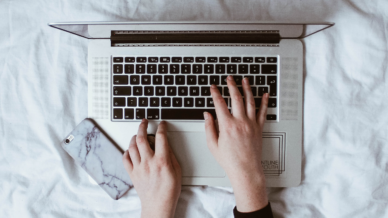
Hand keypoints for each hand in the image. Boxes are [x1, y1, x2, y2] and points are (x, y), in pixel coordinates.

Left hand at [123, 120, 181, 217]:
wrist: (158, 205)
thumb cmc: (169, 191)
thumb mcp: (177, 171)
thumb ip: (171, 156)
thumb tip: (166, 145)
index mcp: (162, 161)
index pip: (161, 137)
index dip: (161, 127)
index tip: (162, 124)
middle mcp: (148, 162)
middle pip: (141, 138)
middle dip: (142, 126)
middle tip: (144, 122)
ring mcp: (138, 168)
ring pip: (132, 146)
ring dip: (134, 137)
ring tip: (137, 134)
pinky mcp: (132, 174)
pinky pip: (125, 159)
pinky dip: (127, 151)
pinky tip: (131, 150)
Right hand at [204, 75, 268, 211]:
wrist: (246, 169)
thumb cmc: (229, 160)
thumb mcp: (213, 145)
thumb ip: (209, 128)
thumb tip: (207, 115)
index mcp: (227, 126)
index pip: (220, 104)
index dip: (215, 93)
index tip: (213, 87)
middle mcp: (240, 122)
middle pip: (236, 98)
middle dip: (232, 86)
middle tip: (229, 78)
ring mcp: (251, 124)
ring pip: (250, 102)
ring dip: (247, 89)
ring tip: (245, 80)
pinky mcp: (259, 128)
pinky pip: (262, 112)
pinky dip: (264, 102)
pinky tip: (264, 94)